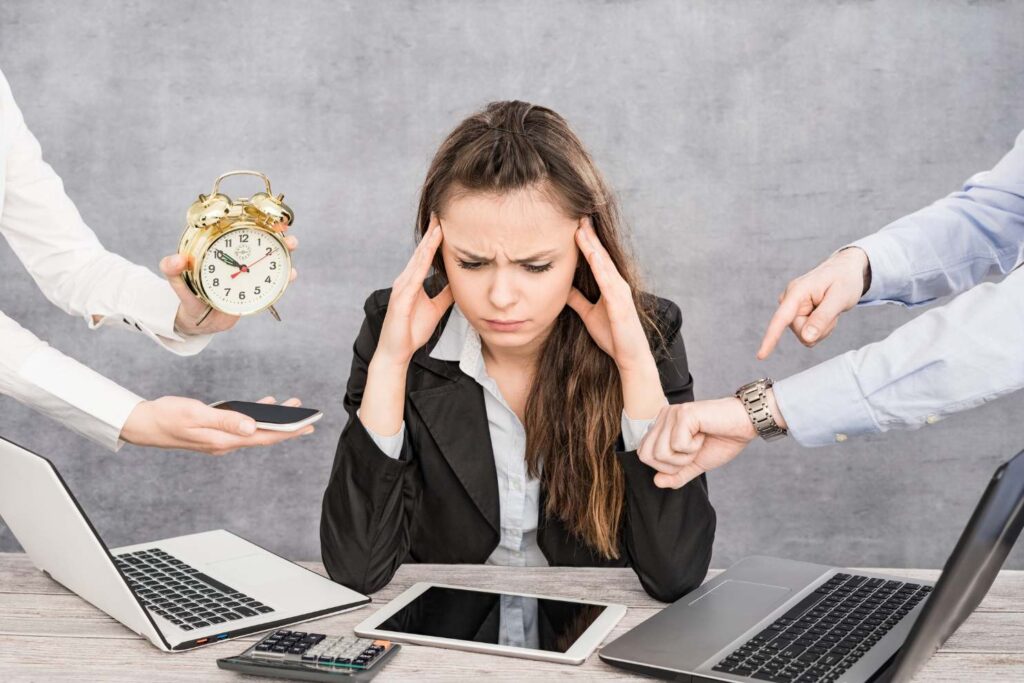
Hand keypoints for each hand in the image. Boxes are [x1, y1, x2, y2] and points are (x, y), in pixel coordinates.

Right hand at [120, 395, 313, 454]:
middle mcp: (224, 444)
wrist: (142, 424)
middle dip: (286, 427)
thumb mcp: (197, 415)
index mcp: (223, 441)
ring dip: (271, 420)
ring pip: (252, 431)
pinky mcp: (213, 434)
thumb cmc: (166, 416)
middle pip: (262, 436)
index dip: (288, 432)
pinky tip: (261, 408)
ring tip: (289, 407)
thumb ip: (227, 421)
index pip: (263, 438)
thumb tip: (253, 427)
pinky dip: (254, 418)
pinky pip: (240, 428)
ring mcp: (219, 440)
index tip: (307, 427)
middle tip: (307, 417)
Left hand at [161, 221, 298, 334]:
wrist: (201, 321)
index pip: (238, 233)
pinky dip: (284, 276)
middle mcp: (238, 260)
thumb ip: (173, 271)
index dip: (254, 222)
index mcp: (221, 253)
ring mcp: (250, 275)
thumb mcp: (178, 283)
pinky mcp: (257, 290)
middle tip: (286, 234)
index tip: (264, 218)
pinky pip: (272, 281)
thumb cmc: (189, 298)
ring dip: (284, 253)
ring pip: (271, 260)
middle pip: (261, 244)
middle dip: (277, 236)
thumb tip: (175, 260)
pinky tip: (291, 274)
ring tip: (291, 248)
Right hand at [374, 217, 453, 367]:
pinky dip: (421, 263)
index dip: (435, 238)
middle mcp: (405, 280)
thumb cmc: (412, 331)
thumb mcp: (436, 309)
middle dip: (431, 233)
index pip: (425, 255)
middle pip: (420, 252)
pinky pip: (413, 277)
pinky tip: (428, 252)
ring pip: (416, 261)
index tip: (444, 222)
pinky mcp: (401, 299)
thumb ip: (445, 294)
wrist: (397, 351)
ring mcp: (401, 288)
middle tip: (439, 213)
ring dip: (427, 243)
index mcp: (412, 282)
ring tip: (438, 226)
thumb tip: (458, 283)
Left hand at [567, 217, 651, 372]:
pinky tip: (592, 255)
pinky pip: (608, 282)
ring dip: (593, 245)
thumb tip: (562, 288)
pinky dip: (600, 267)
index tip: (574, 224)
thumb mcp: (589, 314)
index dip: (586, 241)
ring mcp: (620, 292)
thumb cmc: (613, 336)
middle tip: (578, 215)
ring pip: (604, 263)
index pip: (596, 258)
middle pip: (600, 255)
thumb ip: (578, 300)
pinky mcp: (620, 304)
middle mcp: (617, 284)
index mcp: (610, 285)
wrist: (629, 357)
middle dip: (589, 235)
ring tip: (581, 228)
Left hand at [637, 397, 758, 488]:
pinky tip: (703, 435)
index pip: (644, 454)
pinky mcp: (683, 413)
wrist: (745, 425)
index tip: (687, 455)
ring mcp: (671, 413)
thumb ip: (676, 475)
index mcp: (662, 425)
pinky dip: (693, 448)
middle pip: (647, 455)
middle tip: (692, 452)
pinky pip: (677, 445)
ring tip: (699, 442)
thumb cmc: (722, 440)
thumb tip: (656, 482)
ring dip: (684, 456)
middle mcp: (663, 416)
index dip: (665, 466)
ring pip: (660, 452)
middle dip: (672, 464)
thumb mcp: (695, 464)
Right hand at [756, 247, 869, 359]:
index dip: (770, 338)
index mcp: (796, 292)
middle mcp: (789, 300)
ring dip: (822, 328)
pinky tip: (825, 313)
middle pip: (800, 332)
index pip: (781, 319)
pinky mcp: (796, 314)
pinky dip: (820, 328)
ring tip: (830, 309)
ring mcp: (792, 308)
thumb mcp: (839, 298)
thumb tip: (806, 338)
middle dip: (820, 329)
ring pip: (804, 334)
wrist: (845, 270)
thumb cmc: (844, 279)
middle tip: (833, 312)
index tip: (760, 356)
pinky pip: (807, 333)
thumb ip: (822, 319)